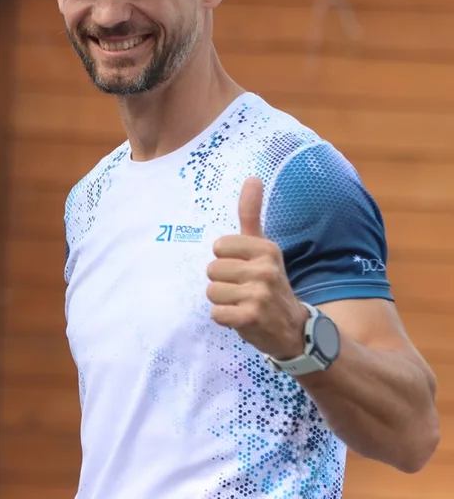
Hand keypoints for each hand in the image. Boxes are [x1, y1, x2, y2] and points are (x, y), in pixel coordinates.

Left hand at [206, 176, 309, 359]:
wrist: (294, 328)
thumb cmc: (270, 283)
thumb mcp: (264, 248)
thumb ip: (251, 214)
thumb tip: (252, 177)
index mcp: (266, 248)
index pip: (218, 247)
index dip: (225, 261)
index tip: (244, 269)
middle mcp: (265, 269)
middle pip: (212, 270)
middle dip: (223, 283)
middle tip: (244, 290)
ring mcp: (259, 294)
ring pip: (211, 292)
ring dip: (223, 302)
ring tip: (243, 303)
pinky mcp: (251, 317)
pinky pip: (216, 313)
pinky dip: (225, 319)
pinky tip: (243, 318)